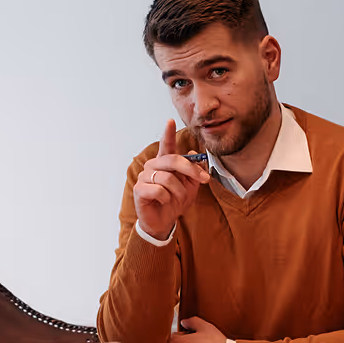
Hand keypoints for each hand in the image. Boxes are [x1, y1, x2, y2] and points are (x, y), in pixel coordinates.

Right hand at [133, 119, 209, 241]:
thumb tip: (196, 155)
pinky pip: (159, 190)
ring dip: (179, 191)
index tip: (170, 121)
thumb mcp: (191, 186)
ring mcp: (144, 177)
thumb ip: (195, 171)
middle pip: (173, 159)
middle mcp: (153, 166)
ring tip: (177, 199)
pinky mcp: (139, 189)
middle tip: (204, 180)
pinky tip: (164, 202)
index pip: (166, 145)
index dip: (168, 133)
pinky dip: (167, 198)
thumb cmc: (175, 202)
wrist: (164, 221)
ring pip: (167, 178)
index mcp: (164, 163)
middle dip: (191, 170)